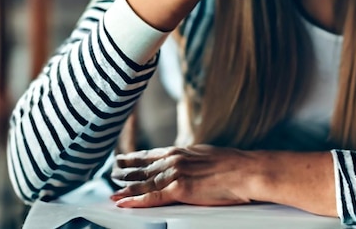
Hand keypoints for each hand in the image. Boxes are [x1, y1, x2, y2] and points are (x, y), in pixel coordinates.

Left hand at [110, 144, 255, 207]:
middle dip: (125, 173)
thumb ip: (191, 158)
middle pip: (143, 168)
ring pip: (144, 183)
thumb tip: (186, 161)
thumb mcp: (206, 154)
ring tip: (112, 194)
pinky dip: (136, 201)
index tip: (123, 160)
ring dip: (126, 189)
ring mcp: (175, 174)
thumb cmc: (232, 164)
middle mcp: (174, 159)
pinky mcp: (179, 189)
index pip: (151, 155)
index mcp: (181, 150)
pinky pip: (152, 197)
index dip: (135, 159)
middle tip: (111, 175)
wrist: (244, 170)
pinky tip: (125, 204)